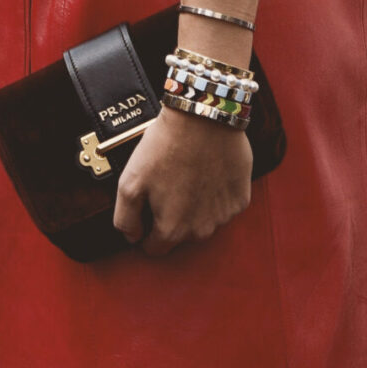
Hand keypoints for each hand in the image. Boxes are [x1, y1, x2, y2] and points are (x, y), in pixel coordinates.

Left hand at [113, 106, 252, 256]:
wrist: (202, 118)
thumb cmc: (164, 147)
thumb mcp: (129, 182)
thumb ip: (125, 219)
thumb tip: (132, 238)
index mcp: (172, 229)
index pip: (155, 249)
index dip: (145, 233)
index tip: (146, 212)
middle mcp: (201, 231)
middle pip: (180, 236)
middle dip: (171, 218)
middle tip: (166, 186)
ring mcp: (224, 216)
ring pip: (203, 223)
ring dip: (194, 207)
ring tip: (186, 176)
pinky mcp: (240, 199)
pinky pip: (223, 207)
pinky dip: (215, 195)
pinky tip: (206, 173)